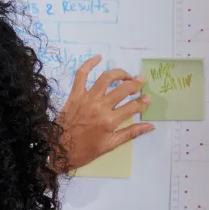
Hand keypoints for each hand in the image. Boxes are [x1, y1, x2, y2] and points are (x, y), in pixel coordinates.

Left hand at [54, 56, 154, 171]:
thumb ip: (131, 133)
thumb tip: (150, 126)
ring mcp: (87, 98)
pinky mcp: (75, 95)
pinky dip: (89, 64)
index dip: (143, 101)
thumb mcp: (110, 145)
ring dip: (119, 73)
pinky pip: (81, 75)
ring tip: (126, 75)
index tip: (148, 98)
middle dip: (135, 84)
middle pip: (123, 89)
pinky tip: (98, 58)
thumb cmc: (85, 151)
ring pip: (106, 78)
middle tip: (141, 81)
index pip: (133, 107)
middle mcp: (100, 106)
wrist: (58, 150)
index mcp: (110, 121)